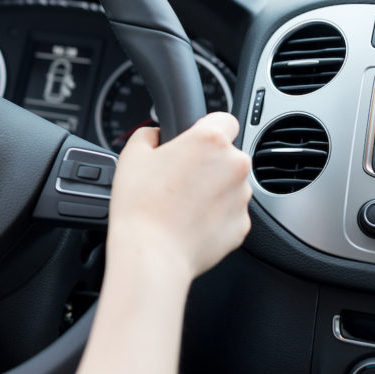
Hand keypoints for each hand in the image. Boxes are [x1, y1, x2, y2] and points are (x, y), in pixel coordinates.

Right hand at [107, 112, 251, 281]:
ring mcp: (242, 197)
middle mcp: (234, 165)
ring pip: (230, 184)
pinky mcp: (242, 225)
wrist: (152, 253)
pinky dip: (214, 215)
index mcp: (210, 141)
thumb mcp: (132, 154)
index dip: (206, 128)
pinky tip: (189, 221)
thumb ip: (149, 134)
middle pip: (227, 154)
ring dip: (212, 189)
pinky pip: (230, 212)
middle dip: (207, 162)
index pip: (224, 119)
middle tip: (178, 177)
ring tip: (181, 204)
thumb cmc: (141, 206)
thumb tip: (156, 135)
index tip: (194, 140)